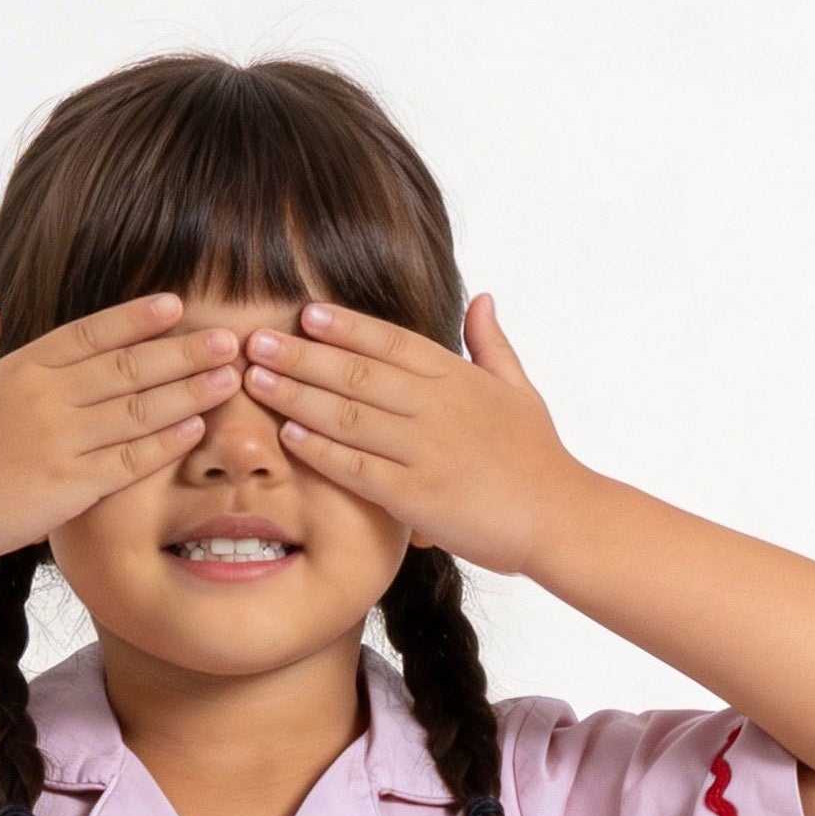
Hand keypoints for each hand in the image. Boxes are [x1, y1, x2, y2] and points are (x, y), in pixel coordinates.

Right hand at [0, 292, 240, 567]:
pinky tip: (197, 428)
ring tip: (230, 378)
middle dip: (183, 351)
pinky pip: (128, 461)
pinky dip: (165, 443)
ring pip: (138, 410)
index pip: (92, 332)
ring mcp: (59, 441)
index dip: (137, 318)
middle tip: (229, 338)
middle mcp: (46, 397)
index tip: (177, 306)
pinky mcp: (68, 487)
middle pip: (128, 366)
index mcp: (23, 367)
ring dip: (189, 392)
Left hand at [241, 296, 577, 577]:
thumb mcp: (519, 388)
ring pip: (349, 415)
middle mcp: (437, 406)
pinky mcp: (416, 496)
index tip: (306, 312)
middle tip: (257, 340)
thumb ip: (490, 344)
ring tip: (256, 379)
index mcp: (457, 377)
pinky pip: (357, 468)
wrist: (559, 517)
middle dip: (302, 355)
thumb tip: (482, 298)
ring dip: (297, 395)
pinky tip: (288, 435)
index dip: (345, 325)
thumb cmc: (537, 457)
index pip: (390, 340)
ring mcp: (425, 450)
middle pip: (357, 371)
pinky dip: (321, 450)